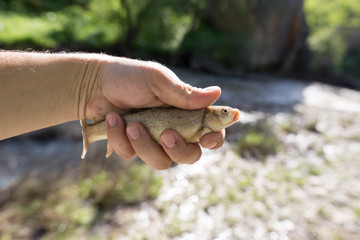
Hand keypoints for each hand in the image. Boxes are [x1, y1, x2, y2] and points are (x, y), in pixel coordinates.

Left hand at [86, 57, 224, 168]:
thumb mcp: (158, 80)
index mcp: (186, 112)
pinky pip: (133, 155)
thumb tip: (217, 93)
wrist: (95, 85)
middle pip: (190, 156)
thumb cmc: (131, 78)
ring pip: (162, 162)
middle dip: (178, 150)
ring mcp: (153, 141)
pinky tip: (113, 120)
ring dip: (144, 144)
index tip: (206, 139)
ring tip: (130, 124)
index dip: (214, 139)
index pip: (211, 131)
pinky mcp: (133, 148)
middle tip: (165, 134)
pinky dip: (121, 138)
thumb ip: (184, 93)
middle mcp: (174, 130)